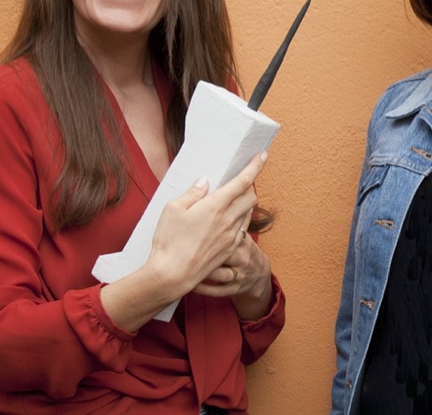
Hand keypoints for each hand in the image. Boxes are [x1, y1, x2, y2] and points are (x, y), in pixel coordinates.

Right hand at [100, 153, 267, 332]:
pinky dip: (240, 220)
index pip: (242, 181)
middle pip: (251, 196)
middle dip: (249, 185)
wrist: (172, 275)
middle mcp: (228, 220)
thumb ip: (192, 192)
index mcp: (216, 206)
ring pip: (248, 213)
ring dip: (245, 203)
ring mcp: (231, 237)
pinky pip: (243, 230)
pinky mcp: (229, 250)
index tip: (263, 155)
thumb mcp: (173, 209)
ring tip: (232, 200)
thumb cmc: (169, 241)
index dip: (255, 166)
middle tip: (240, 181)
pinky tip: (228, 220)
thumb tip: (204, 181)